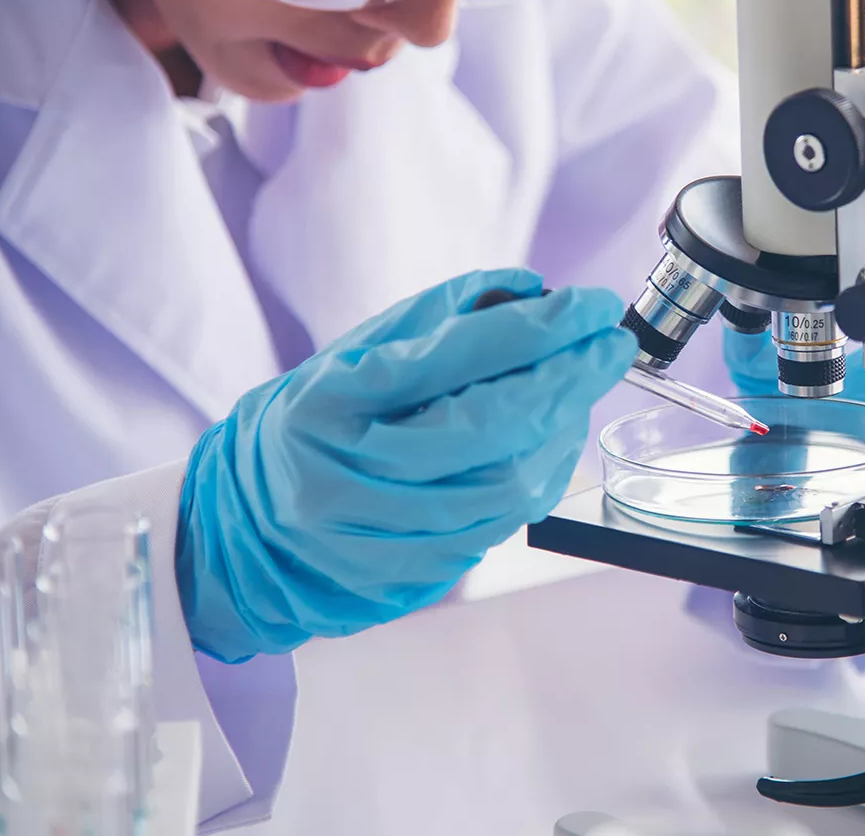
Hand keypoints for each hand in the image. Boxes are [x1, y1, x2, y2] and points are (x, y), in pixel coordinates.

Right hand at [176, 269, 635, 662]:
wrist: (254, 529)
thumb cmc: (316, 421)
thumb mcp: (357, 352)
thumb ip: (442, 316)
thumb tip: (532, 292)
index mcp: (330, 405)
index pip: (450, 360)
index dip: (534, 331)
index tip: (588, 305)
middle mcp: (353, 477)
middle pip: (492, 430)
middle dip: (568, 380)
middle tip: (611, 343)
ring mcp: (385, 535)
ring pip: (510, 483)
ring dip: (565, 426)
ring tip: (582, 385)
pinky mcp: (418, 573)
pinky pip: (508, 519)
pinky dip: (546, 470)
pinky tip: (554, 436)